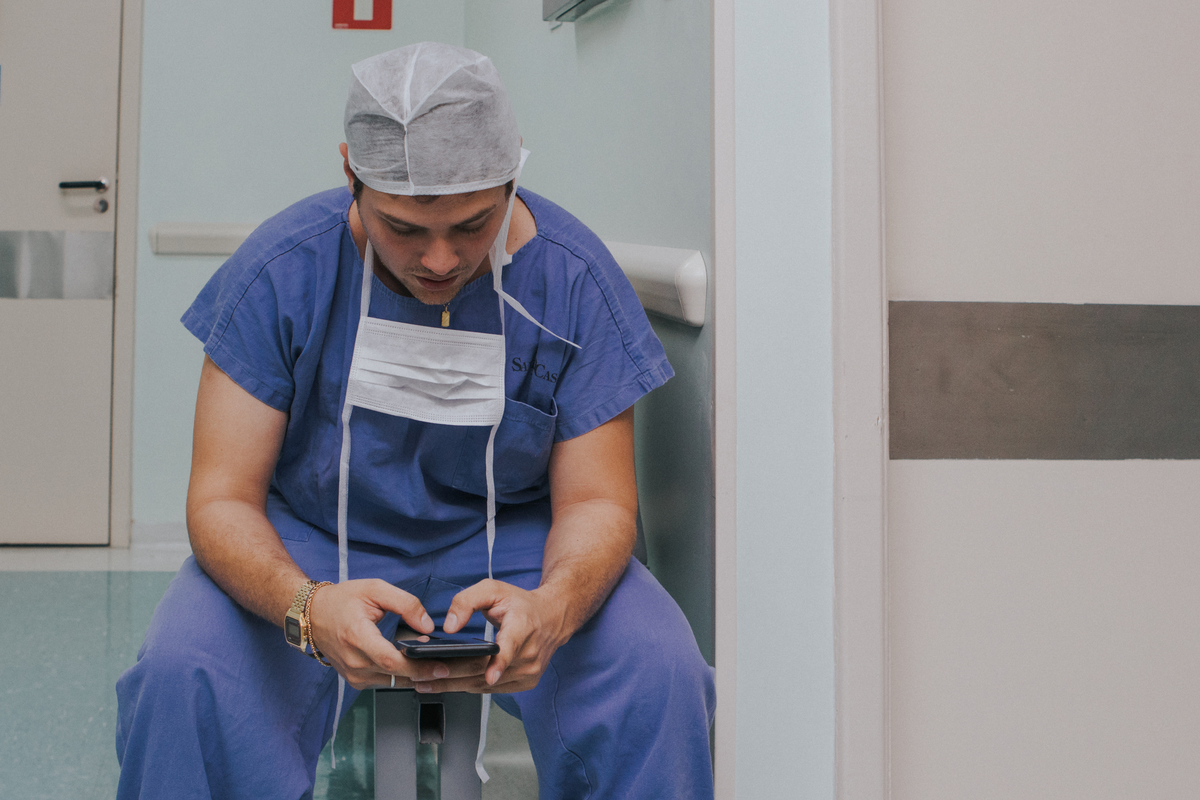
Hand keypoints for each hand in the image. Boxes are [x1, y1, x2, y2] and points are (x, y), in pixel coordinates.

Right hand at [306, 579, 489, 689]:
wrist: (312, 615)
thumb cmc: (342, 600)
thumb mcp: (375, 589)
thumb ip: (405, 603)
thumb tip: (427, 625)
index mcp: (357, 636)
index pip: (390, 659)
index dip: (418, 666)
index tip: (441, 666)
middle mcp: (354, 661)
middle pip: (396, 675)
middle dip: (426, 674)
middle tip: (453, 668)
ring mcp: (353, 674)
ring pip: (393, 682)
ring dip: (417, 678)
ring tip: (441, 668)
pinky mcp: (355, 679)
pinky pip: (385, 682)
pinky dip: (403, 677)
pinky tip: (420, 669)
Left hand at [416, 579, 570, 693]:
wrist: (553, 618)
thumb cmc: (520, 604)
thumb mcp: (493, 589)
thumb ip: (467, 601)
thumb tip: (449, 626)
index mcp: (523, 626)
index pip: (512, 646)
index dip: (500, 662)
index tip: (490, 676)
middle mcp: (529, 652)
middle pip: (486, 670)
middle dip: (451, 676)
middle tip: (421, 677)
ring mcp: (530, 671)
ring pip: (485, 684)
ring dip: (454, 686)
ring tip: (426, 684)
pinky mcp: (526, 682)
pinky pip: (491, 689)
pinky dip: (469, 687)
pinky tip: (448, 685)